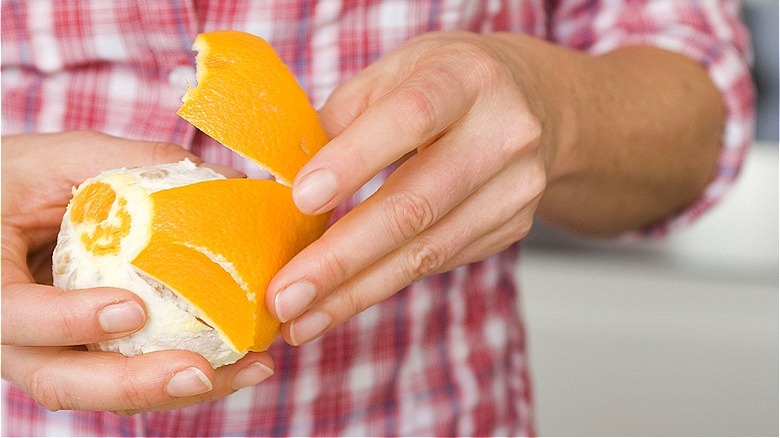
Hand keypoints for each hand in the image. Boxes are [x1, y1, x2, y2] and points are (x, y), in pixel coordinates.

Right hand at [1, 131, 273, 413]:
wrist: (4, 209)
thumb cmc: (24, 179)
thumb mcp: (64, 158)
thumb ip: (131, 165)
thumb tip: (224, 179)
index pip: (14, 315)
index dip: (68, 320)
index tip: (131, 310)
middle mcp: (13, 333)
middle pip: (60, 379)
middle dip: (134, 384)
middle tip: (199, 372)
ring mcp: (50, 350)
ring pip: (102, 390)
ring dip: (174, 390)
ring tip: (246, 370)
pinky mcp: (86, 354)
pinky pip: (129, 377)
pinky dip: (181, 373)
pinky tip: (239, 364)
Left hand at [267, 32, 556, 345]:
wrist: (537, 104)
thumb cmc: (449, 83)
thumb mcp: (396, 72)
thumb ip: (343, 117)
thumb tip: (282, 175)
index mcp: (467, 77)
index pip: (411, 117)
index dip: (356, 160)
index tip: (302, 200)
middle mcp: (503, 133)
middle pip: (417, 204)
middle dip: (343, 258)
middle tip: (285, 296)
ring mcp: (515, 188)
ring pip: (427, 251)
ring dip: (356, 291)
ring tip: (301, 319)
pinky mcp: (512, 228)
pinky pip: (437, 263)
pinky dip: (383, 285)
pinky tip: (340, 301)